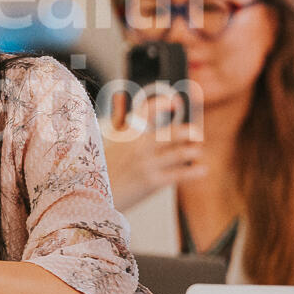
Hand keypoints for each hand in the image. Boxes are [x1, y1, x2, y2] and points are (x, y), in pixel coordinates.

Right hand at [102, 91, 205, 211]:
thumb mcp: (107, 140)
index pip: (145, 111)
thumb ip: (119, 119)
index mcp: (126, 134)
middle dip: (188, 131)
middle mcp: (138, 146)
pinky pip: (179, 174)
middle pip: (171, 133)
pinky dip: (194, 171)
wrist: (91, 195)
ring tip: (198, 149)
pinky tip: (202, 169)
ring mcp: (146, 164)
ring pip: (179, 152)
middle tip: (197, 133)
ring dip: (193, 150)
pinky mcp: (152, 182)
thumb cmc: (100, 168)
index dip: (162, 103)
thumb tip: (121, 97)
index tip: (175, 101)